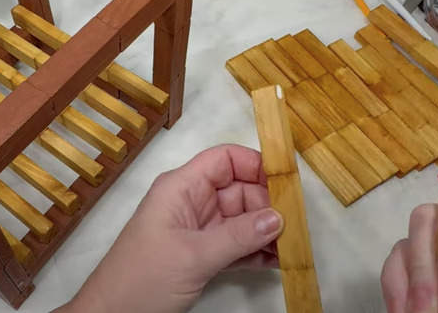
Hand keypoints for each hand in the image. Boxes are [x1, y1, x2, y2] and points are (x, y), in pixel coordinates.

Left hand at [54, 144, 283, 312]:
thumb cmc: (142, 278)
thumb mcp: (194, 255)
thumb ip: (238, 236)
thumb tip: (279, 217)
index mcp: (181, 187)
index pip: (223, 160)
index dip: (255, 165)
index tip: (286, 182)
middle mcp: (191, 201)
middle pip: (238, 189)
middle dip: (268, 204)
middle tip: (295, 225)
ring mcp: (197, 228)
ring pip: (241, 218)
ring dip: (266, 231)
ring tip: (292, 246)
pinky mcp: (201, 254)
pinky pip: (236, 243)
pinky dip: (255, 250)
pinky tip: (276, 261)